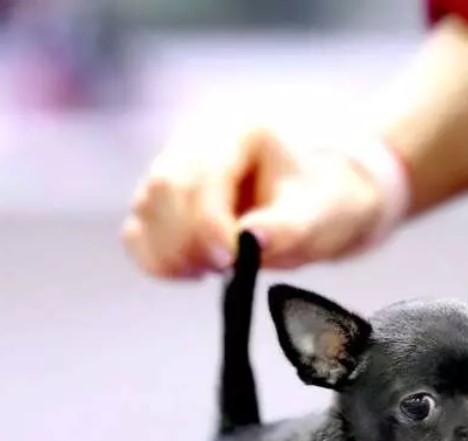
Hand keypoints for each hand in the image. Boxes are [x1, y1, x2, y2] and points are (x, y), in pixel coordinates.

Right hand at [122, 121, 385, 277]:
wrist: (319, 206)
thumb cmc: (322, 202)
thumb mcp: (319, 214)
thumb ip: (286, 226)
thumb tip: (250, 240)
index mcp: (238, 134)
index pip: (202, 172)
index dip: (207, 220)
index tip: (228, 259)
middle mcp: (195, 144)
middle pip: (162, 190)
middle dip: (187, 239)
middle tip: (223, 268)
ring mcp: (174, 173)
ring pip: (144, 212)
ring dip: (172, 253)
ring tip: (213, 270)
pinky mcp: (163, 207)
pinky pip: (137, 234)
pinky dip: (157, 260)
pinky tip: (193, 272)